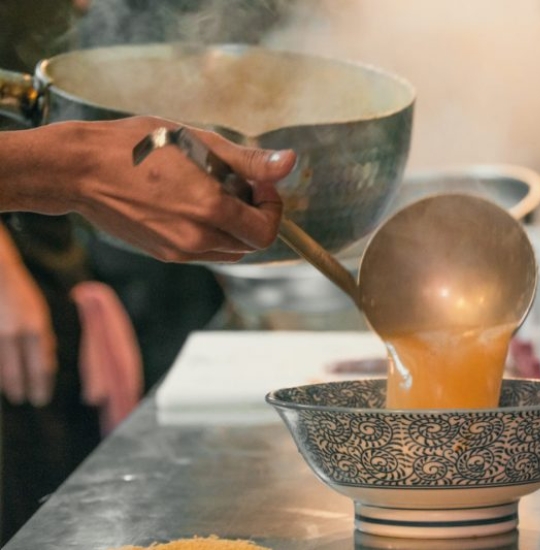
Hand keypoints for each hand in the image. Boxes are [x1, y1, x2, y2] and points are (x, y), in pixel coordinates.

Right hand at [0, 116, 296, 262]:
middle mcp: (197, 238)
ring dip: (233, 226)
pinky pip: (204, 251)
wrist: (82, 169)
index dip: (272, 209)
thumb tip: (289, 163)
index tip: (261, 186)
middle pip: (250, 244)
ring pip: (229, 250)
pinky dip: (210, 232)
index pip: (266, 232)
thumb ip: (249, 161)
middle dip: (254, 215)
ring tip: (210, 190)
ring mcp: (179, 251)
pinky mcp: (164, 254)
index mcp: (211, 210)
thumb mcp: (201, 142)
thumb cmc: (139, 146)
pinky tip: (189, 202)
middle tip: (236, 184)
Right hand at [0, 224, 55, 405]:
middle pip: (19, 372)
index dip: (41, 385)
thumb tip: (47, 364)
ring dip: (6, 384)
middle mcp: (15, 334)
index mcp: (36, 329)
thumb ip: (44, 339)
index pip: (41, 366)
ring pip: (1, 369)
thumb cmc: (22, 295)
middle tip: (24, 400)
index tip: (40, 399)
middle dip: (22, 390)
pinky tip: (0, 381)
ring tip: (11, 394)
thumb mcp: (41, 314)